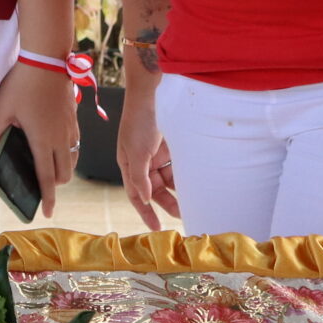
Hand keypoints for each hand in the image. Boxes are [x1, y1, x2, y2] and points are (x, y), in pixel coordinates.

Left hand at [0, 58, 77, 219]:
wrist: (47, 60)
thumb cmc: (22, 85)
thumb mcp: (0, 110)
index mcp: (42, 141)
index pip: (46, 178)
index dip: (48, 198)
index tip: (48, 213)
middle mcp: (60, 139)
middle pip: (63, 174)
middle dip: (54, 184)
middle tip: (40, 183)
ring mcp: (70, 129)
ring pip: (72, 160)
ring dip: (62, 168)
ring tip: (47, 164)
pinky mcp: (75, 119)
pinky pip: (75, 144)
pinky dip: (67, 152)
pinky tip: (54, 144)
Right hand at [116, 88, 178, 230]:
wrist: (150, 94)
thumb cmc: (138, 121)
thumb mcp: (136, 151)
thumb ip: (140, 176)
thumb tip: (144, 198)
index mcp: (129, 166)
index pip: (136, 195)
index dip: (145, 212)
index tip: (156, 228)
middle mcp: (141, 163)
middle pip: (154, 190)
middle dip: (166, 203)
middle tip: (183, 215)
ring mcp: (155, 155)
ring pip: (167, 180)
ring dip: (177, 191)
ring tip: (192, 201)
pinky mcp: (168, 147)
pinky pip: (176, 167)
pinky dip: (183, 176)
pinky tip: (193, 182)